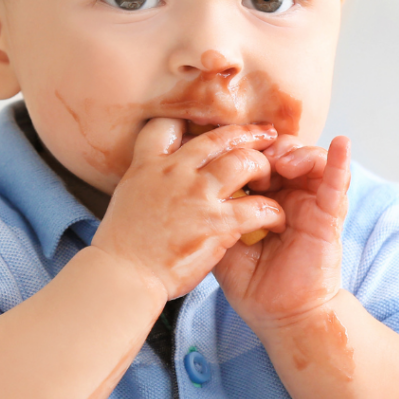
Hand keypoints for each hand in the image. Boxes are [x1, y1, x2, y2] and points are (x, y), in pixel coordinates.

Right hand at [91, 119, 284, 299]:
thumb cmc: (125, 243)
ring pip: (243, 161)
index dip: (192, 123)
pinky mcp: (216, 224)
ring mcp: (197, 195)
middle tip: (266, 136)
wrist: (123, 275)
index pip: (169, 125)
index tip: (210, 128)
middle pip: (219, 137)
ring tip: (268, 179)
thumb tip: (166, 168)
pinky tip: (275, 218)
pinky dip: (271, 211)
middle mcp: (175, 172)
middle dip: (247, 134)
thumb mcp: (130, 193)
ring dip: (262, 167)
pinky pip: (257, 207)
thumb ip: (153, 175)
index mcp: (149, 164)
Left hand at [214, 135, 350, 328]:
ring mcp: (310, 204)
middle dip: (267, 146)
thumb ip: (212, 218)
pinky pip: (338, 185)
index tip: (225, 154)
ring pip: (309, 159)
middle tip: (253, 155)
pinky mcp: (328, 217)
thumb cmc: (255, 287)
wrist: (281, 320)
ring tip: (280, 161)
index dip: (243, 150)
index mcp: (263, 200)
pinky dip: (340, 162)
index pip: (256, 160)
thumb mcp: (221, 246)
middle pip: (282, 152)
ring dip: (296, 152)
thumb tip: (188, 189)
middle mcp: (288, 196)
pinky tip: (342, 143)